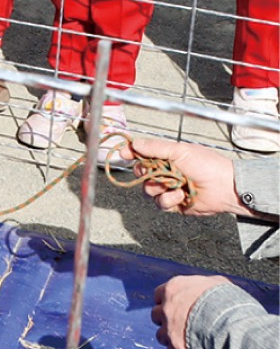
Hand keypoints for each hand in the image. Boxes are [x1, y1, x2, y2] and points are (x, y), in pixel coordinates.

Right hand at [118, 137, 250, 216]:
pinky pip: (160, 204)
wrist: (224, 187)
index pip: (142, 155)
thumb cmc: (206, 164)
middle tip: (156, 172)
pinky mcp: (174, 204)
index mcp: (166, 157)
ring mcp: (169, 189)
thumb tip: (134, 144)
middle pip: (140, 173)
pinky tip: (180, 195)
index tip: (124, 154)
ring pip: (147, 190)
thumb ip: (155, 148)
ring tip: (173, 185)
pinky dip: (168, 199)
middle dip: (145, 173)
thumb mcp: (179, 150)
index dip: (131, 154)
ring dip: (157, 188)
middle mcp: (165, 173)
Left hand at [152, 275, 228, 348]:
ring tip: (185, 341)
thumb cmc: (226, 302)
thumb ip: (206, 285)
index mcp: (174, 289)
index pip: (159, 294)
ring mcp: (169, 327)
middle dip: (165, 320)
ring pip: (160, 335)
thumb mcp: (217, 284)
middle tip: (179, 325)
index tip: (174, 307)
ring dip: (170, 338)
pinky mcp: (176, 346)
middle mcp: (167, 307)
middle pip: (156, 315)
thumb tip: (211, 288)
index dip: (166, 302)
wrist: (230, 324)